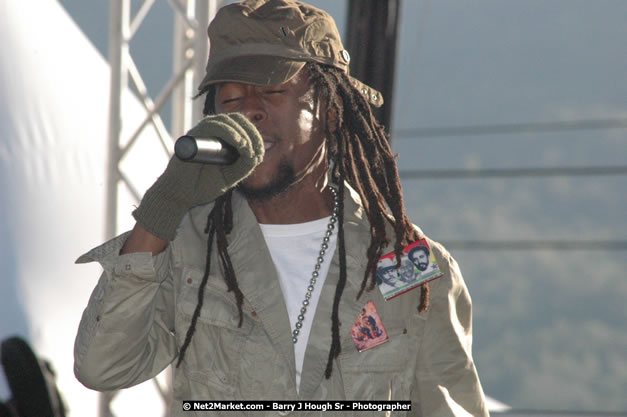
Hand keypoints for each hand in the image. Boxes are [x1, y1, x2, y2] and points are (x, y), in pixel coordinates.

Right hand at [132, 113, 263, 239]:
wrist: (180, 195)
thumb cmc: (202, 185)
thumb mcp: (230, 177)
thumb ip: (243, 166)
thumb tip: (257, 155)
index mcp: (221, 139)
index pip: (242, 126)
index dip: (255, 136)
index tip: (261, 153)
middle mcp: (211, 132)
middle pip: (236, 119)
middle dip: (252, 133)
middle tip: (258, 151)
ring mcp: (201, 133)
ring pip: (226, 120)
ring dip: (242, 133)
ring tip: (248, 149)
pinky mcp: (192, 137)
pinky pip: (212, 126)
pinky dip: (229, 132)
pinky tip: (240, 144)